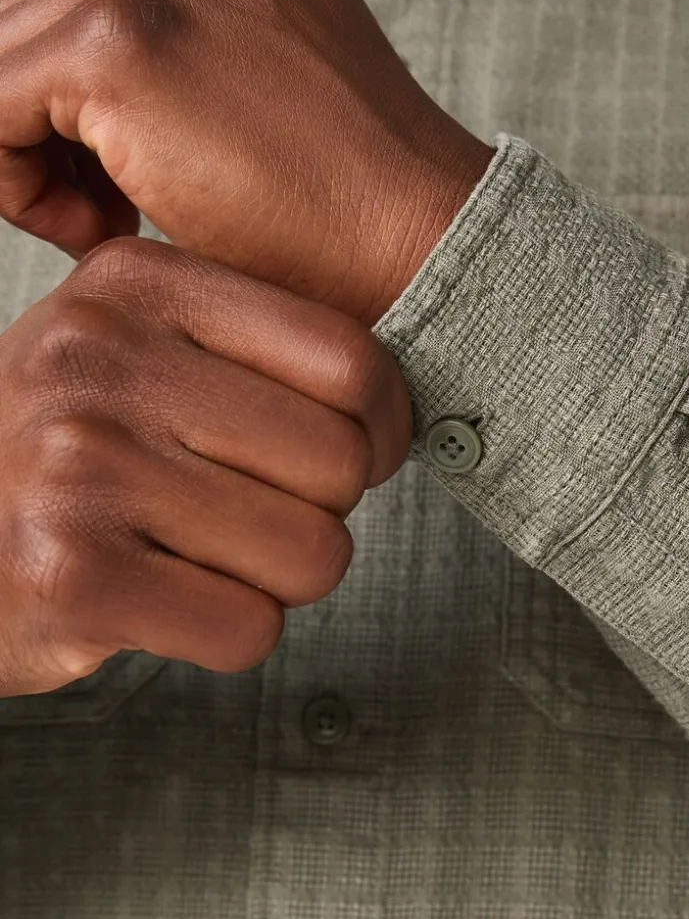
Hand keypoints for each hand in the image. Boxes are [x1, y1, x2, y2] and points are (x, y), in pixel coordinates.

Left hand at [0, 0, 494, 324]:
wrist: (409, 231)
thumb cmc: (337, 174)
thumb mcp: (247, 45)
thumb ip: (163, 10)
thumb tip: (54, 57)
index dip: (66, 64)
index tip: (110, 150)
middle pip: (22, 0)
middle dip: (44, 110)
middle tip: (115, 196)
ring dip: (32, 152)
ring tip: (117, 213)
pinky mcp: (113, 45)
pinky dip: (19, 184)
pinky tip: (100, 224)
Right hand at [0, 235, 412, 697]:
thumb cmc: (63, 456)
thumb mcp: (132, 353)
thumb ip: (247, 349)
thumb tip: (395, 405)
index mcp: (134, 283)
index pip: (352, 362)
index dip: (385, 431)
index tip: (360, 462)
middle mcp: (99, 360)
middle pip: (341, 465)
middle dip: (321, 514)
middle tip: (252, 521)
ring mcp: (79, 468)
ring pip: (312, 554)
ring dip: (278, 582)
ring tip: (200, 561)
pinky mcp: (71, 575)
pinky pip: (251, 629)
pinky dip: (230, 636)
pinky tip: (165, 607)